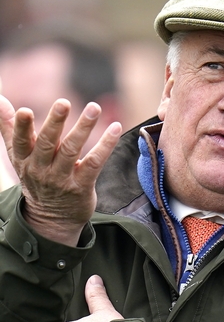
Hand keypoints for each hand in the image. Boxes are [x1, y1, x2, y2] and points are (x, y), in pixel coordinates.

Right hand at [0, 96, 120, 244]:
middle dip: (55, 122)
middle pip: (48, 144)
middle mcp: (41, 169)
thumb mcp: (19, 156)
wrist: (52, 218)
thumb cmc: (36, 178)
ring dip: (83, 128)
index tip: (25, 110)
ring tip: (93, 108)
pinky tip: (115, 128)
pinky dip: (106, 145)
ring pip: (72, 150)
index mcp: (24, 160)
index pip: (20, 142)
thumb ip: (9, 128)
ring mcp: (62, 178)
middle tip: (63, 102)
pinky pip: (94, 162)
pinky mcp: (82, 185)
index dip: (21, 127)